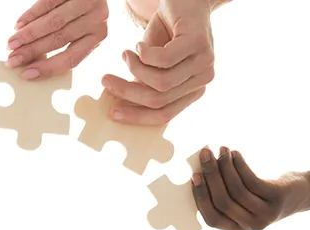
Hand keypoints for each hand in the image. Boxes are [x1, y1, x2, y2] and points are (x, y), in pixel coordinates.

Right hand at [5, 0, 107, 79]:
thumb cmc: (84, 9)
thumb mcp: (83, 27)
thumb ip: (65, 39)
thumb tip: (32, 58)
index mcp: (98, 36)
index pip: (72, 58)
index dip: (48, 68)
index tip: (28, 74)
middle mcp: (96, 20)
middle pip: (59, 40)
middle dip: (32, 51)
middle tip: (13, 59)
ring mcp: (86, 2)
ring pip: (53, 23)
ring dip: (28, 35)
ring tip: (12, 43)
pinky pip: (48, 3)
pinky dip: (31, 14)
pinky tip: (19, 24)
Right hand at [101, 0, 215, 124]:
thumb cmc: (167, 32)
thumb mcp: (153, 63)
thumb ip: (143, 83)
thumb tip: (119, 103)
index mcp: (193, 90)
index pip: (165, 115)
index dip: (136, 117)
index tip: (112, 112)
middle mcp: (203, 80)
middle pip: (160, 100)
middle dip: (127, 92)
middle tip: (105, 80)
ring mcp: (204, 62)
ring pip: (160, 82)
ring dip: (134, 68)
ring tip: (125, 54)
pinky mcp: (198, 42)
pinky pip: (164, 60)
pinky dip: (144, 54)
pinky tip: (138, 44)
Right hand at [192, 147, 309, 229]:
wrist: (301, 195)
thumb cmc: (264, 194)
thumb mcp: (245, 200)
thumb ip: (226, 193)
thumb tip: (202, 169)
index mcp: (237, 228)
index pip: (212, 218)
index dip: (201, 197)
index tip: (194, 175)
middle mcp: (251, 225)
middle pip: (223, 201)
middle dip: (211, 175)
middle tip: (204, 154)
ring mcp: (266, 214)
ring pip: (236, 190)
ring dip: (225, 167)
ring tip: (221, 149)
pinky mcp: (277, 198)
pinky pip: (252, 181)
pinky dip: (240, 165)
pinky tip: (235, 154)